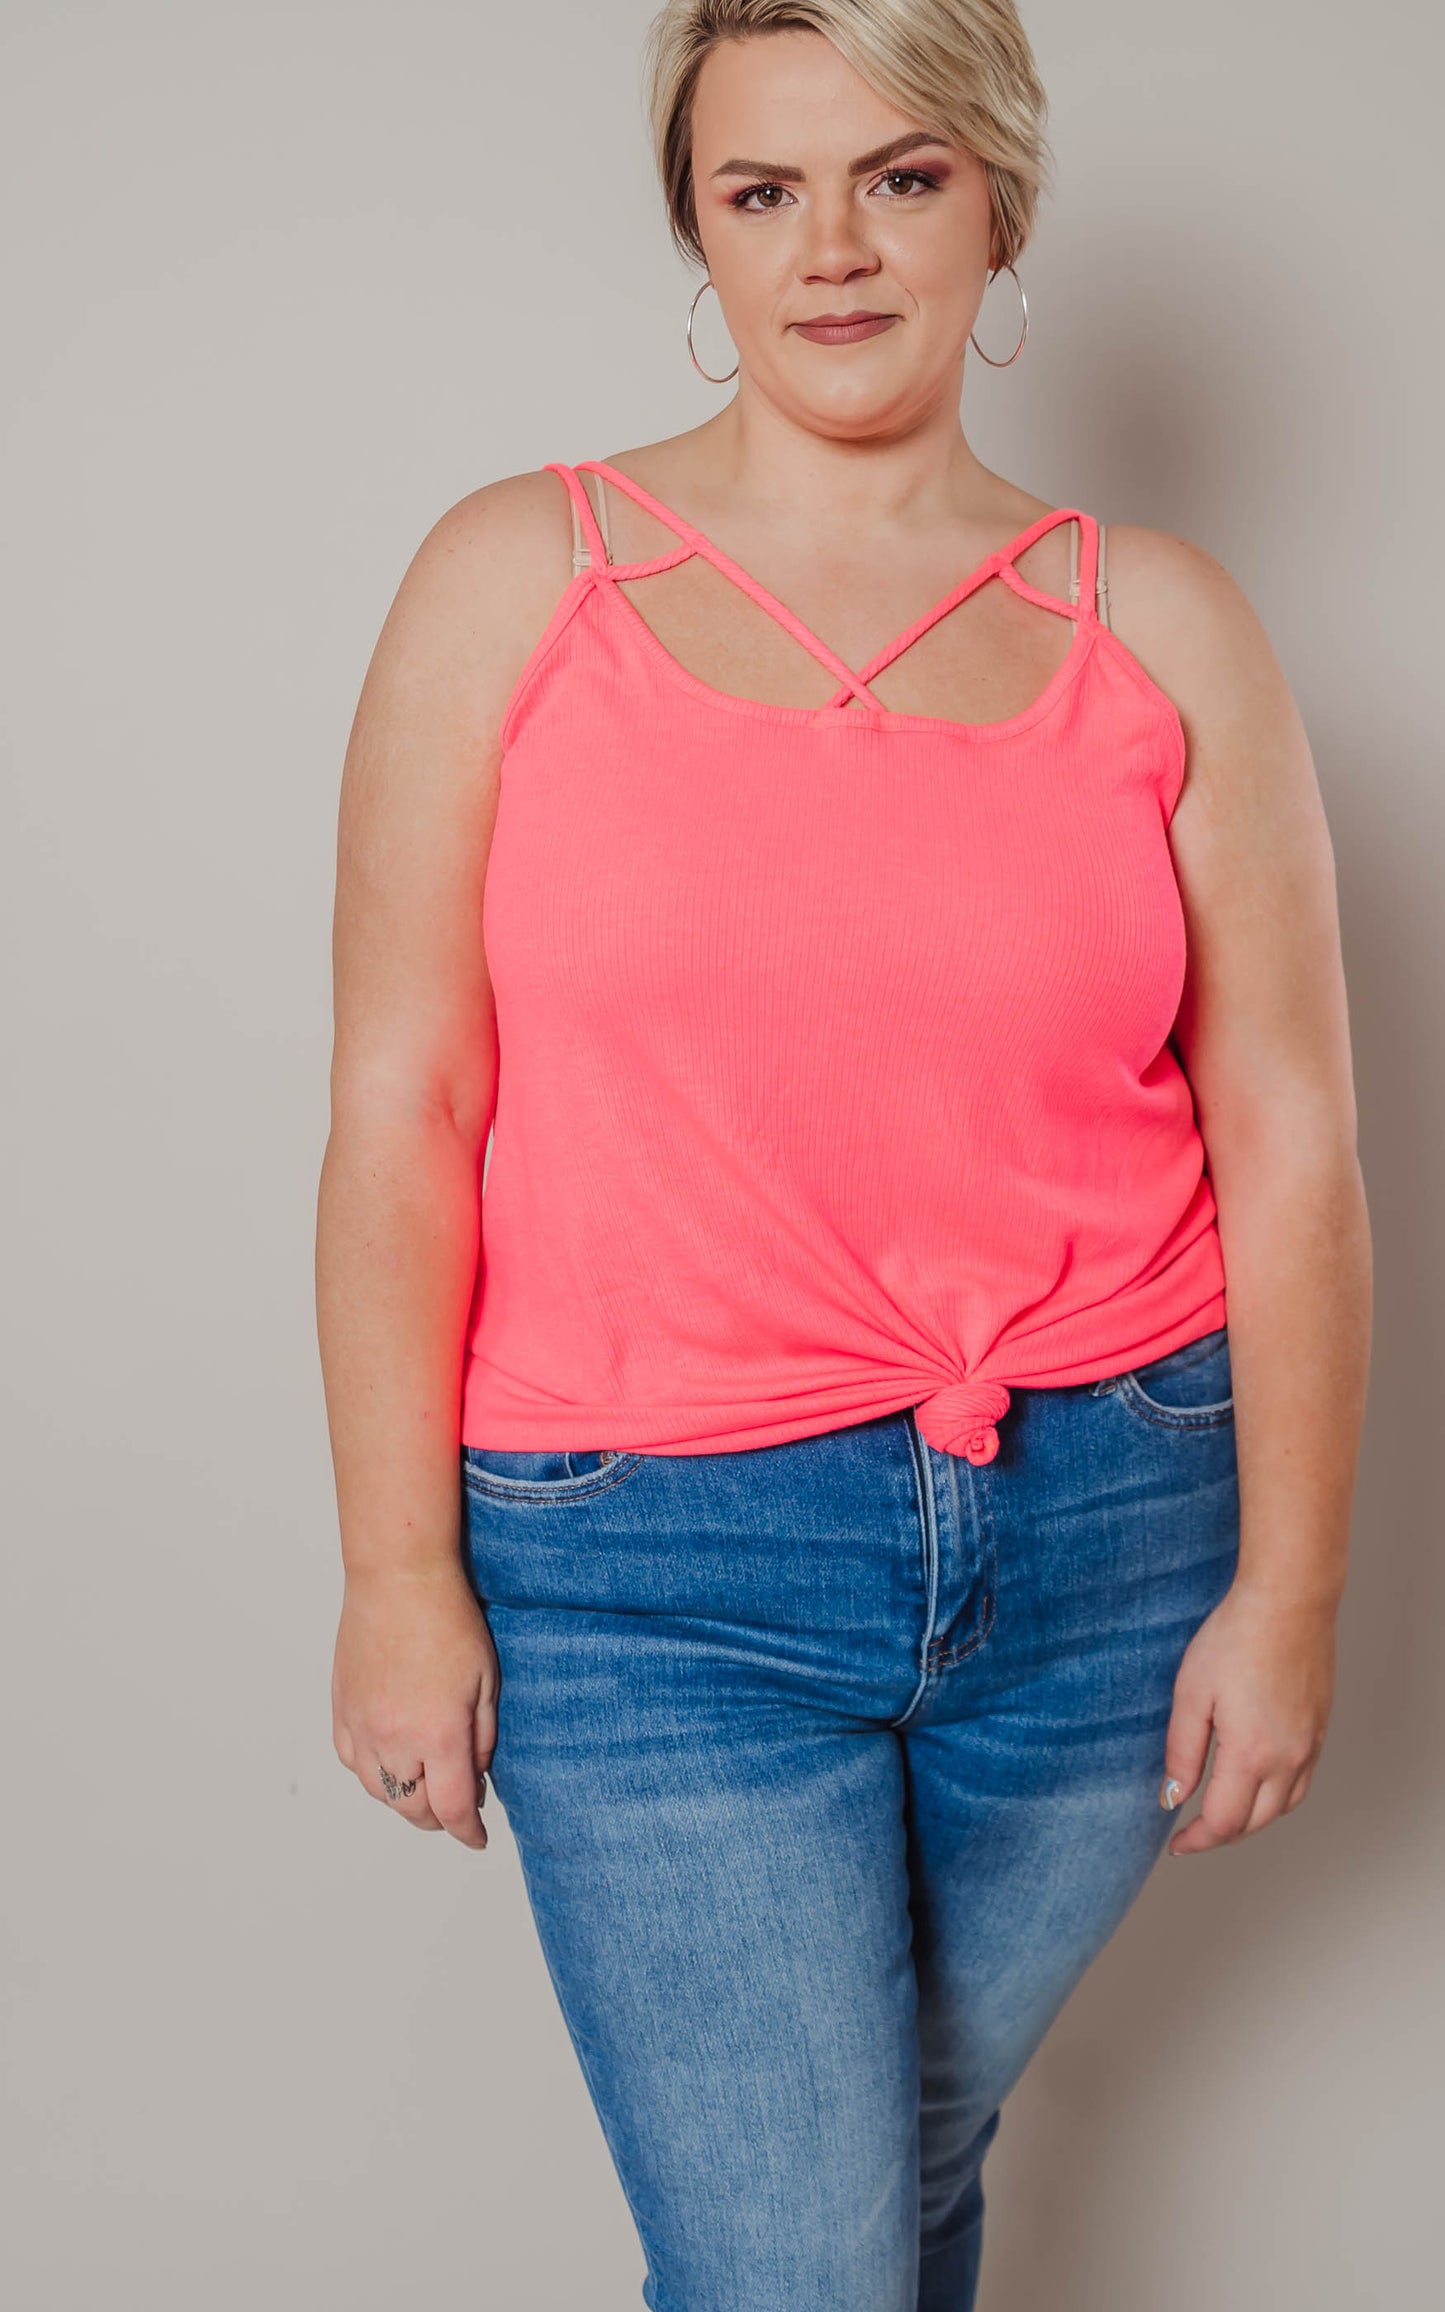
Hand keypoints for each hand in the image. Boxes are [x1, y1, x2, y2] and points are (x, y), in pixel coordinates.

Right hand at [332, 1562, 498, 1850]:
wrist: (399, 1578)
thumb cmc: (449, 1620)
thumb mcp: (486, 1683)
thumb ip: (482, 1739)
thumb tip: (474, 1779)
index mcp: (440, 1735)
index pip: (452, 1810)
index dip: (468, 1833)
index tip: (476, 1837)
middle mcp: (396, 1740)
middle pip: (414, 1809)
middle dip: (439, 1816)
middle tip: (457, 1805)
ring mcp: (363, 1727)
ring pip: (380, 1793)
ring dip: (405, 1798)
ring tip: (426, 1783)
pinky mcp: (342, 1711)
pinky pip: (354, 1763)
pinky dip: (374, 1772)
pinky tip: (392, 1759)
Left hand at [1158, 1578, 1337, 1855]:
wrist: (1288, 1603)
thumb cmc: (1234, 1639)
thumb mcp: (1191, 1693)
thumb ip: (1182, 1751)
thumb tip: (1173, 1797)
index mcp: (1251, 1754)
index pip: (1224, 1822)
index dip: (1197, 1839)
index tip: (1176, 1843)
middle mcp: (1288, 1759)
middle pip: (1255, 1822)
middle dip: (1221, 1834)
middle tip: (1192, 1831)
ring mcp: (1310, 1746)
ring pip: (1283, 1807)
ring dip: (1251, 1819)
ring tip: (1222, 1812)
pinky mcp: (1320, 1730)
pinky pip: (1302, 1783)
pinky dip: (1277, 1797)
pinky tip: (1257, 1784)